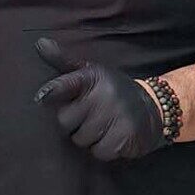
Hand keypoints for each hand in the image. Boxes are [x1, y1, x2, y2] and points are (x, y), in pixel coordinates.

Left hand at [34, 37, 164, 161]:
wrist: (154, 108)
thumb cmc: (110, 92)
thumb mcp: (89, 72)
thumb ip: (62, 61)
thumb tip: (39, 43)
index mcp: (92, 76)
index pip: (66, 84)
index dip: (52, 91)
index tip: (40, 98)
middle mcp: (105, 93)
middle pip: (65, 121)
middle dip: (73, 124)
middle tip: (89, 116)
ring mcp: (117, 113)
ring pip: (80, 139)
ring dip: (88, 138)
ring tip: (103, 127)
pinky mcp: (126, 134)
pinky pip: (99, 151)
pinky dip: (103, 149)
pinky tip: (112, 137)